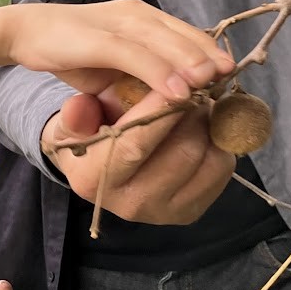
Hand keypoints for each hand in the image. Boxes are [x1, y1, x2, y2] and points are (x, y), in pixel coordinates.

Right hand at [6, 0, 234, 99]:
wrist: (24, 31)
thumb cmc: (71, 49)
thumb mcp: (112, 61)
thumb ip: (140, 71)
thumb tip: (172, 92)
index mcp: (139, 17)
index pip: (184, 32)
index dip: (208, 51)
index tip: (229, 72)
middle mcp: (133, 15)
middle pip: (181, 34)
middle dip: (208, 57)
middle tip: (232, 79)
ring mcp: (115, 24)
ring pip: (163, 42)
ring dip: (191, 64)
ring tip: (213, 84)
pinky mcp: (96, 39)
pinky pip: (134, 56)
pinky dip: (159, 74)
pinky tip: (178, 93)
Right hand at [41, 88, 235, 224]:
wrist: (101, 171)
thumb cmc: (87, 134)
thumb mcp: (70, 121)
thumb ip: (75, 113)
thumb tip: (79, 106)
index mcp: (93, 179)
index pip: (135, 143)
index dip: (161, 109)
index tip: (178, 77)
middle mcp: (129, 204)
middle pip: (182, 150)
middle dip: (195, 109)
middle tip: (196, 79)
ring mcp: (163, 212)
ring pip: (206, 157)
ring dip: (210, 122)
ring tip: (199, 97)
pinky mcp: (190, 211)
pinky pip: (221, 169)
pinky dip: (219, 139)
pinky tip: (205, 122)